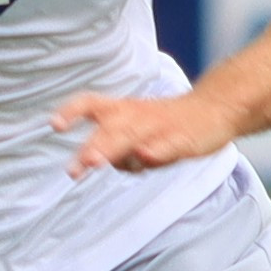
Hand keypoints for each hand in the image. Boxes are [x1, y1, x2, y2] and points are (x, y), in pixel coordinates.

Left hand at [50, 86, 235, 178]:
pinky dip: (157, 151)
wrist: (215, 107)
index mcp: (122, 110)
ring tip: (94, 161)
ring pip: (132, 137)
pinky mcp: (182, 139)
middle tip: (76, 167)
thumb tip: (89, 162)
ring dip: (112, 149)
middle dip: (92, 147)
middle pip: (108, 128)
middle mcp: (136, 116)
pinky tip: (147, 157)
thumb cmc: (166, 121)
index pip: (91, 104)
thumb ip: (110, 146)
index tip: (55, 125)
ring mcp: (159, 127)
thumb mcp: (133, 128)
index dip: (72, 112)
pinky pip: (168, 146)